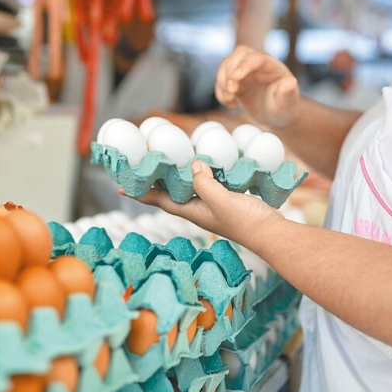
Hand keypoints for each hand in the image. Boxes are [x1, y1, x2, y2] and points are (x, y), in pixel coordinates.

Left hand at [128, 160, 284, 247]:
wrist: (272, 233)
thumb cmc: (246, 222)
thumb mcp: (222, 201)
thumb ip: (205, 184)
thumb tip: (192, 166)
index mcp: (192, 211)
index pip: (159, 200)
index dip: (140, 192)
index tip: (120, 185)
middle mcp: (198, 208)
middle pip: (170, 191)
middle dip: (156, 179)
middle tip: (143, 163)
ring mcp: (212, 204)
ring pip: (189, 185)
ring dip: (178, 173)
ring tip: (168, 157)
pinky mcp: (226, 198)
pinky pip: (208, 182)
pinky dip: (203, 171)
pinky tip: (207, 160)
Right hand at [216, 45, 300, 129]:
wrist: (278, 116)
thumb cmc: (285, 108)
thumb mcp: (288, 103)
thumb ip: (288, 92)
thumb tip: (290, 82)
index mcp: (271, 65)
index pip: (256, 57)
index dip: (245, 64)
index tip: (236, 77)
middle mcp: (257, 64)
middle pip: (239, 54)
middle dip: (230, 69)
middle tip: (231, 90)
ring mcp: (245, 72)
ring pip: (227, 64)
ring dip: (222, 80)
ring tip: (230, 99)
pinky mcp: (236, 81)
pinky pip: (222, 79)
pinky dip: (220, 91)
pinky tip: (231, 104)